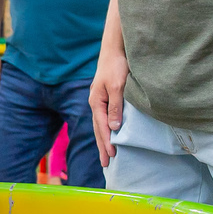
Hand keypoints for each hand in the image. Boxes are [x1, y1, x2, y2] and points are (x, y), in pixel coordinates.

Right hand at [89, 44, 129, 166]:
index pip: (102, 127)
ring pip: (100, 125)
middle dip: (102, 147)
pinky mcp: (105, 97)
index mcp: (97, 102)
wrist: (114, 49)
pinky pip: (104, 118)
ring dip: (103, 140)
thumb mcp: (117, 86)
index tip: (112, 156)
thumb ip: (115, 107)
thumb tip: (113, 128)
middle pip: (98, 129)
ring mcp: (99, 100)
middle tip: (105, 164)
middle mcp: (96, 103)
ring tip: (106, 154)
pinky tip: (110, 135)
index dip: (107, 142)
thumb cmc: (116, 66)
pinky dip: (106, 130)